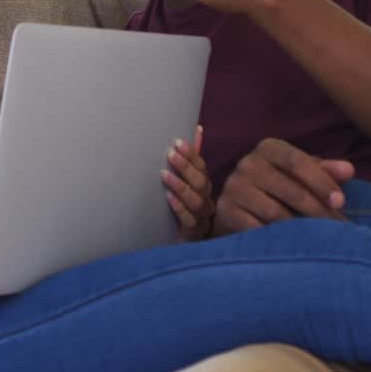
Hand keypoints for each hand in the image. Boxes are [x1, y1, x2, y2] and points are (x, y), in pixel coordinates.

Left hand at [163, 125, 213, 240]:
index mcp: (204, 186)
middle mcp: (206, 200)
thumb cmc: (183, 208)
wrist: (182, 242)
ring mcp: (201, 217)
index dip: (191, 155)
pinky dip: (179, 208)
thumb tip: (197, 129)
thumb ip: (191, 160)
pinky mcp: (192, 233)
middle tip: (170, 154)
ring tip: (165, 175)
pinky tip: (168, 199)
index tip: (178, 142)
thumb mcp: (186, 182)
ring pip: (196, 201)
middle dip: (186, 167)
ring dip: (181, 186)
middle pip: (201, 182)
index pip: (202, 167)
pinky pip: (189, 220)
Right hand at [213, 138, 355, 235]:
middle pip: (289, 189)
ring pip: (275, 213)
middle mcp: (247, 164)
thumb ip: (325, 171)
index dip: (321, 181)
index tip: (341, 202)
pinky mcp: (226, 211)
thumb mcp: (302, 174)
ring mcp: (234, 188)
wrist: (240, 204)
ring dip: (301, 229)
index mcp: (268, 148)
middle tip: (339, 229)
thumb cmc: (279, 185)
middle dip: (318, 211)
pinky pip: (257, 229)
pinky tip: (293, 246)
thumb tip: (349, 170)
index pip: (297, 161)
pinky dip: (278, 239)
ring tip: (321, 240)